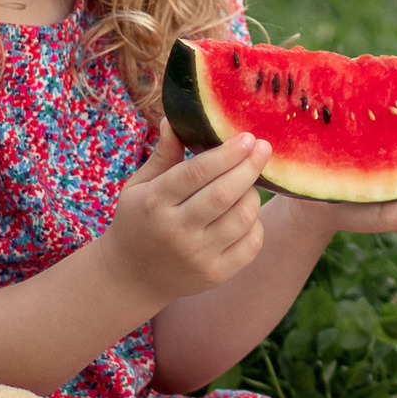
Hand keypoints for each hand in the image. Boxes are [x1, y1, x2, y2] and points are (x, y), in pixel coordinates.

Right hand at [99, 122, 269, 301]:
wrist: (132, 277)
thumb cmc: (138, 220)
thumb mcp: (139, 186)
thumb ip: (163, 156)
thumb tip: (175, 119)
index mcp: (154, 203)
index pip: (196, 173)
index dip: (226, 153)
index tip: (247, 137)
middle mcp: (176, 231)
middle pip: (224, 194)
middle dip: (249, 167)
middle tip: (264, 147)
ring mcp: (198, 256)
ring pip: (242, 217)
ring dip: (253, 193)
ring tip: (250, 180)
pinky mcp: (216, 274)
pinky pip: (251, 244)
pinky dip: (256, 223)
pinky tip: (246, 211)